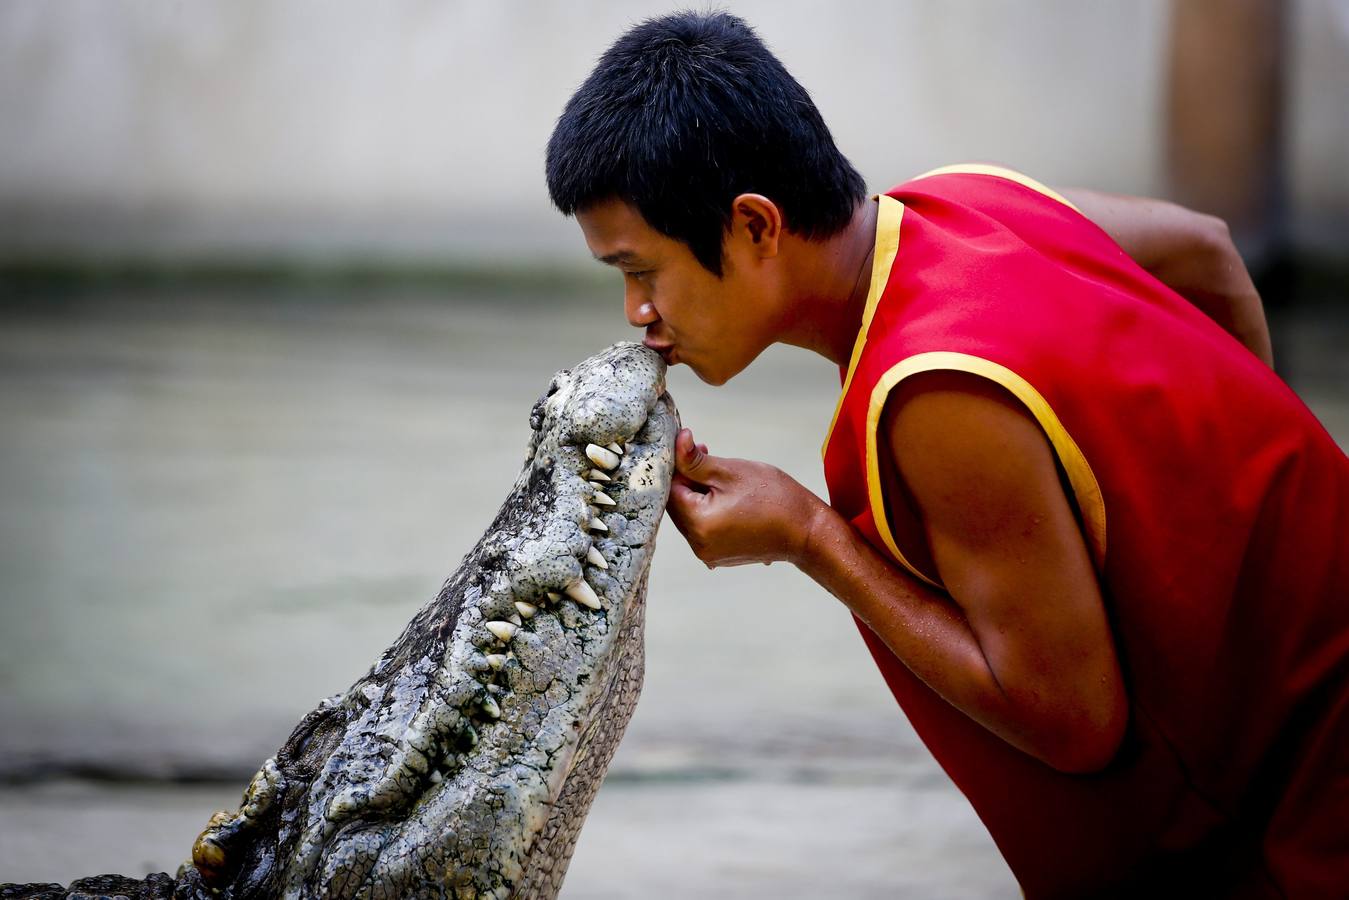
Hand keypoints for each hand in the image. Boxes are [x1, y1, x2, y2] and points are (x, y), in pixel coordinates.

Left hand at [665, 428, 827, 567]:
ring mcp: (709, 554)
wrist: (806, 530)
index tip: (696, 450)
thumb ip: (695, 460)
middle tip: (708, 457)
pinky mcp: (721, 555)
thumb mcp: (730, 471)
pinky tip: (729, 497)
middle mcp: (699, 545)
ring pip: (691, 517)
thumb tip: (677, 441)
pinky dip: (711, 511)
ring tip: (723, 477)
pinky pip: (705, 528)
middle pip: (679, 506)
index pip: (671, 490)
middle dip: (690, 480)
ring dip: (700, 494)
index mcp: (698, 525)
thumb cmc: (774, 498)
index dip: (680, 466)